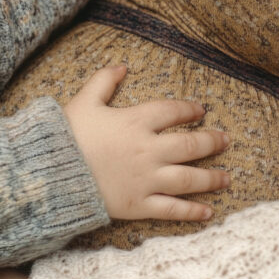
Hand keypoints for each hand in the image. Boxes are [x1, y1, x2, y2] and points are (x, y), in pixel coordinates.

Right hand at [64, 64, 229, 220]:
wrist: (51, 175)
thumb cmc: (67, 136)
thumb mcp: (84, 101)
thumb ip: (104, 81)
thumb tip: (121, 66)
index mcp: (136, 122)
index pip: (172, 112)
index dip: (189, 110)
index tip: (201, 110)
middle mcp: (148, 150)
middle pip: (189, 145)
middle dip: (211, 142)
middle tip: (226, 141)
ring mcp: (146, 179)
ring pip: (188, 178)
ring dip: (211, 178)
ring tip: (227, 177)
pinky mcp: (139, 204)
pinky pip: (172, 209)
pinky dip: (191, 211)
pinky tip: (208, 212)